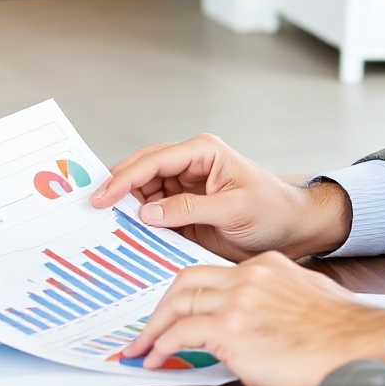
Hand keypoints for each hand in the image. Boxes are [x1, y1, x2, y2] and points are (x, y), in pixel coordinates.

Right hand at [87, 134, 352, 259]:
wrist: (294, 229)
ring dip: (124, 205)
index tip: (102, 196)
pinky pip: (154, 211)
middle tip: (90, 208)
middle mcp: (191, 164)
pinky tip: (122, 233)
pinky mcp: (185, 208)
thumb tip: (148, 211)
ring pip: (144, 191)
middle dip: (116, 187)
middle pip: (142, 170)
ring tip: (99, 223)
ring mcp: (186, 186)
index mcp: (203, 152)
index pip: (154, 160)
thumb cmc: (273, 211)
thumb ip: (190, 209)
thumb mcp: (234, 210)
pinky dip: (138, 221)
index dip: (124, 178)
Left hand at [122, 252, 384, 385]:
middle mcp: (250, 276)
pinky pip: (180, 333)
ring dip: (153, 327)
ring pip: (178, 302)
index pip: (215, 274)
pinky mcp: (231, 328)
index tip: (179, 313)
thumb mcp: (302, 307)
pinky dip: (160, 345)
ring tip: (140, 348)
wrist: (357, 351)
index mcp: (268, 267)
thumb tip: (251, 332)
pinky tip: (153, 359)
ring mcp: (239, 299)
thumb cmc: (340, 341)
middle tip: (148, 328)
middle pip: (187, 280)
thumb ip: (269, 309)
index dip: (191, 296)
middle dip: (162, 306)